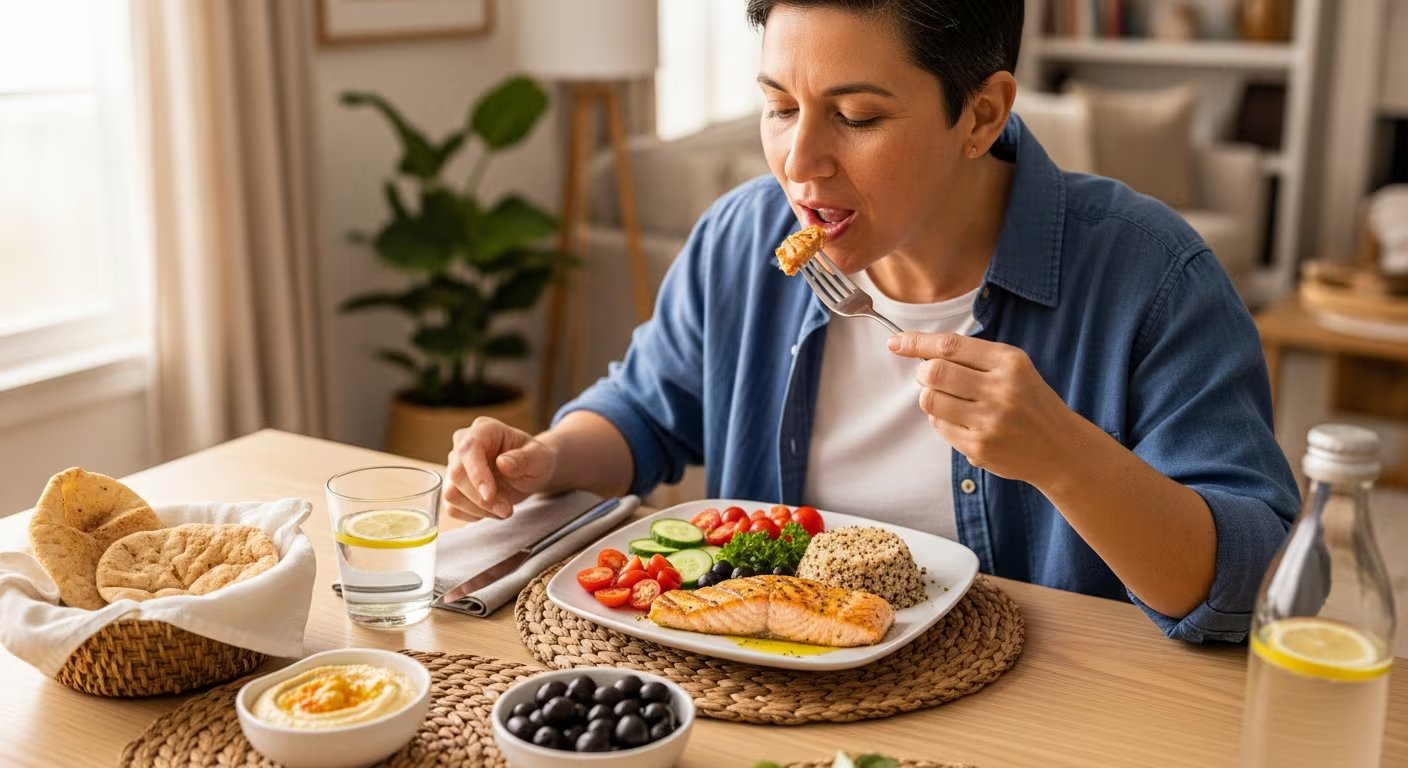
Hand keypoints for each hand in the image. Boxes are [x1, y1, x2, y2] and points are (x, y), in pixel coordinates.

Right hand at [444, 417, 556, 521]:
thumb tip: (502, 462)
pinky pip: (453, 508)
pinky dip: (474, 515)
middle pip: (456, 474)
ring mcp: (456, 466)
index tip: (490, 495)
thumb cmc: (535, 459)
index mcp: (484, 429)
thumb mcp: (539, 457)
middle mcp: (464, 444)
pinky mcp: (454, 487)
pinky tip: (493, 510)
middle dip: (481, 499)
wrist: (531, 472)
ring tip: (504, 510)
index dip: (476, 474)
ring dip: (479, 509)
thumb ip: (523, 459)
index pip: (468, 449)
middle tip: (507, 509)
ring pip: (452, 494)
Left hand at [888, 332, 1078, 486]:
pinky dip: (942, 420)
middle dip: (924, 373)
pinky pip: (939, 426)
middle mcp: (1000, 390)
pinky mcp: (979, 447)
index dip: (917, 343)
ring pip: (931, 401)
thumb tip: (919, 352)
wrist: (1060, 448)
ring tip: (949, 399)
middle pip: (934, 372)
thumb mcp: (1014, 368)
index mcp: (1009, 362)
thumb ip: (973, 357)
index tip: (896, 342)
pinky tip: (963, 421)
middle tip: (932, 377)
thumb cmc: (1030, 402)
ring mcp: (989, 421)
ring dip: (930, 398)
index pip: (951, 346)